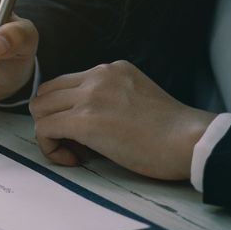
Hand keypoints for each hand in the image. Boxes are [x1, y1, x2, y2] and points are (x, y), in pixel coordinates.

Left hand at [30, 60, 216, 179]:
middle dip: (51, 120)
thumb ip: (106, 99)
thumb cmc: (170, 132)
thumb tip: (76, 121)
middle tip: (74, 144)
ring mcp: (90, 96)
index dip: (63, 110)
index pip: (64, 84)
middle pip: (46, 94)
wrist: (191, 142)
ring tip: (74, 152)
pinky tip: (73, 159)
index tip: (81, 133)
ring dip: (49, 133)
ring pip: (39, 109)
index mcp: (111, 70)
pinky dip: (50, 147)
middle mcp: (97, 76)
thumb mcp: (134, 97)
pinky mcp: (85, 120)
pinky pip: (44, 129)